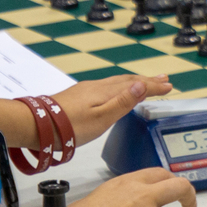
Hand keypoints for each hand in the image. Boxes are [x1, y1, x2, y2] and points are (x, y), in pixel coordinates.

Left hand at [53, 74, 169, 146]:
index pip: (136, 86)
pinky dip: (120, 87)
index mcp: (106, 92)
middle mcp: (97, 87)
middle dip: (147, 80)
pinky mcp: (78, 96)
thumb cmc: (69, 127)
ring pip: (116, 82)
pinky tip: (117, 91)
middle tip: (164, 79)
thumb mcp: (101, 118)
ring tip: (145, 83)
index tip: (170, 86)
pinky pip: (107, 86)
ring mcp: (86, 90)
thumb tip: (141, 85)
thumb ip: (122, 103)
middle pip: (127, 80)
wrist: (37, 125)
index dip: (153, 86)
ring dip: (134, 82)